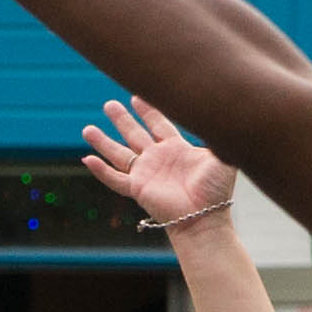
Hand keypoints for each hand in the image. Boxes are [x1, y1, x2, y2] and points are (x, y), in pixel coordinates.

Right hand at [79, 95, 237, 232]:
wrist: (205, 216)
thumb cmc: (216, 190)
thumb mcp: (222, 156)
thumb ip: (219, 134)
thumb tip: (225, 111)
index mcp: (177, 149)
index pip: (159, 124)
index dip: (148, 111)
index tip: (137, 96)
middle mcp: (158, 159)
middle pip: (134, 135)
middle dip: (122, 120)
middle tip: (109, 105)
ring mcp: (146, 174)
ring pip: (119, 154)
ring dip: (103, 142)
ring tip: (87, 129)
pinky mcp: (138, 189)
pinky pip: (115, 179)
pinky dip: (101, 171)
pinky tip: (88, 160)